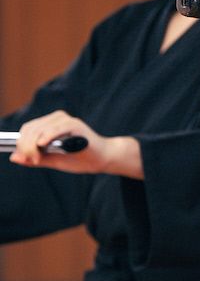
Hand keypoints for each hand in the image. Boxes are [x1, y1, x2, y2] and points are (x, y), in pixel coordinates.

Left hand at [7, 111, 140, 177]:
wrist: (104, 159)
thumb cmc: (80, 159)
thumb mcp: (53, 160)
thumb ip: (34, 158)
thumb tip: (13, 157)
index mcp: (50, 124)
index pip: (28, 129)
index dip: (22, 144)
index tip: (25, 158)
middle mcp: (56, 118)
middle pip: (31, 129)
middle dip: (26, 147)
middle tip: (32, 161)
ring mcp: (66, 120)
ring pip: (39, 129)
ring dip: (34, 146)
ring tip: (38, 159)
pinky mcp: (75, 125)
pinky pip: (56, 129)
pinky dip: (47, 136)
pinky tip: (43, 144)